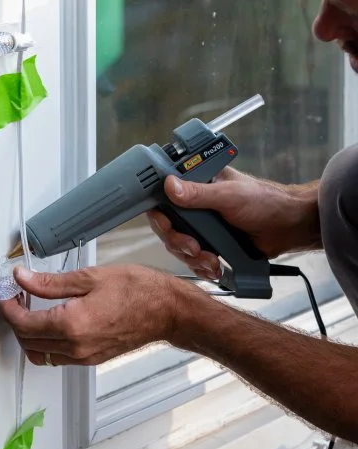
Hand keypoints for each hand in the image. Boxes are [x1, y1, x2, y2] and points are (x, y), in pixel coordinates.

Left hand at [0, 264, 181, 365]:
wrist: (166, 311)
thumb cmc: (137, 290)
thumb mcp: (88, 277)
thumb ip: (50, 282)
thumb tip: (23, 278)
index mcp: (71, 325)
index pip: (23, 324)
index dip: (8, 308)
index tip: (5, 293)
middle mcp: (75, 347)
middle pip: (28, 342)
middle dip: (15, 320)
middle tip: (15, 296)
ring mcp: (83, 357)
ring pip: (40, 354)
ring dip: (28, 334)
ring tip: (30, 308)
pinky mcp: (91, 359)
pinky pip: (57, 357)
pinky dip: (45, 342)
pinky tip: (50, 320)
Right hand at [148, 167, 318, 279]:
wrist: (289, 227)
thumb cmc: (264, 201)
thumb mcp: (229, 195)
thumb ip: (198, 193)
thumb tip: (169, 185)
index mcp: (196, 181)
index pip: (163, 195)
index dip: (160, 213)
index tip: (168, 226)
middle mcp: (195, 202)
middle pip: (167, 225)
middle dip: (178, 241)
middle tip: (194, 248)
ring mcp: (202, 224)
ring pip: (179, 244)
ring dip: (191, 257)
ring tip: (211, 261)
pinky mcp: (211, 242)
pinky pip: (194, 258)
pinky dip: (201, 266)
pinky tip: (214, 267)